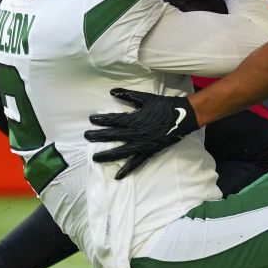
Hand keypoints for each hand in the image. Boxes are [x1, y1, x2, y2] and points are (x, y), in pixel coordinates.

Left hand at [85, 89, 199, 178]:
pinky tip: (118, 176)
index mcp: (134, 119)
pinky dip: (127, 170)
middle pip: (112, 136)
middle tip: (86, 136)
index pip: (113, 120)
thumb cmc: (164, 106)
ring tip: (94, 158)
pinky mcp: (148, 152)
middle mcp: (135, 133)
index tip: (91, 120)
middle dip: (97, 136)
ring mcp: (141, 144)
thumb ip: (128, 95)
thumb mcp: (146, 98)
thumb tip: (112, 90)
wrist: (182, 117)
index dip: (101, 120)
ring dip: (106, 155)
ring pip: (120, 152)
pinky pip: (136, 162)